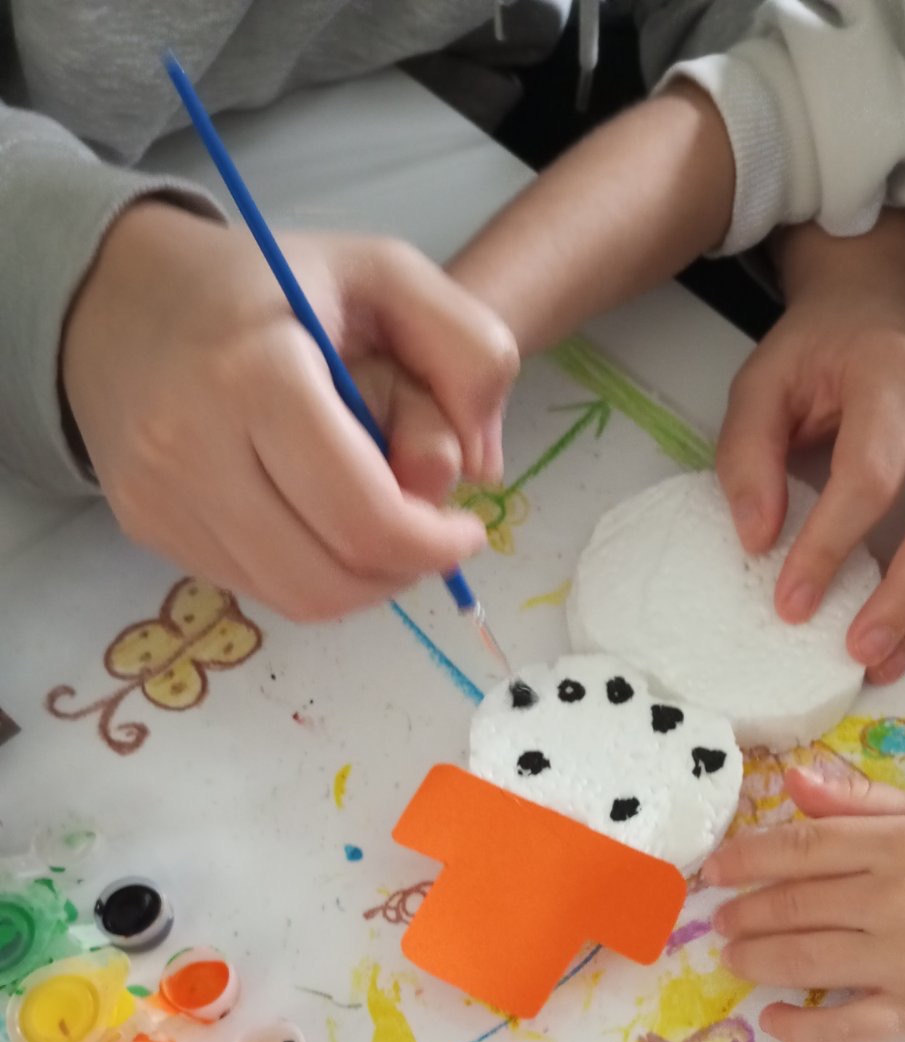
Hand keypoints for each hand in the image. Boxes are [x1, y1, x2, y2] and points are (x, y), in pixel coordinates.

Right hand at [62, 203, 518, 620]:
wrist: (118, 293)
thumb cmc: (270, 286)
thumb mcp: (388, 275)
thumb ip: (467, 351)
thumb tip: (480, 470)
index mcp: (258, 374)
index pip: (367, 518)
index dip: (434, 546)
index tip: (465, 530)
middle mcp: (195, 444)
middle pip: (332, 578)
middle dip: (401, 571)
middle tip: (425, 535)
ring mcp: (161, 495)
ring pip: (295, 598)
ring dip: (359, 581)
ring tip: (376, 524)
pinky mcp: (147, 525)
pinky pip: (254, 587)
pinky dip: (307, 571)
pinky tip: (315, 519)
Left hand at [705, 765, 904, 1041]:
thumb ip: (860, 800)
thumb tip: (793, 780)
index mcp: (903, 844)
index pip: (802, 847)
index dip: (746, 859)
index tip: (714, 871)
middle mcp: (903, 898)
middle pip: (795, 905)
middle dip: (745, 914)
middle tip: (721, 921)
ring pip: (806, 961)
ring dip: (756, 961)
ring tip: (736, 958)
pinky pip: (844, 1026)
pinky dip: (800, 1026)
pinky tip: (774, 1018)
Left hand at [717, 213, 904, 683]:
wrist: (881, 310)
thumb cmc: (819, 352)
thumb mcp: (762, 384)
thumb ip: (747, 456)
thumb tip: (758, 539)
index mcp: (894, 375)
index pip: (872, 473)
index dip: (832, 545)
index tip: (791, 604)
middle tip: (860, 649)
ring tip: (886, 663)